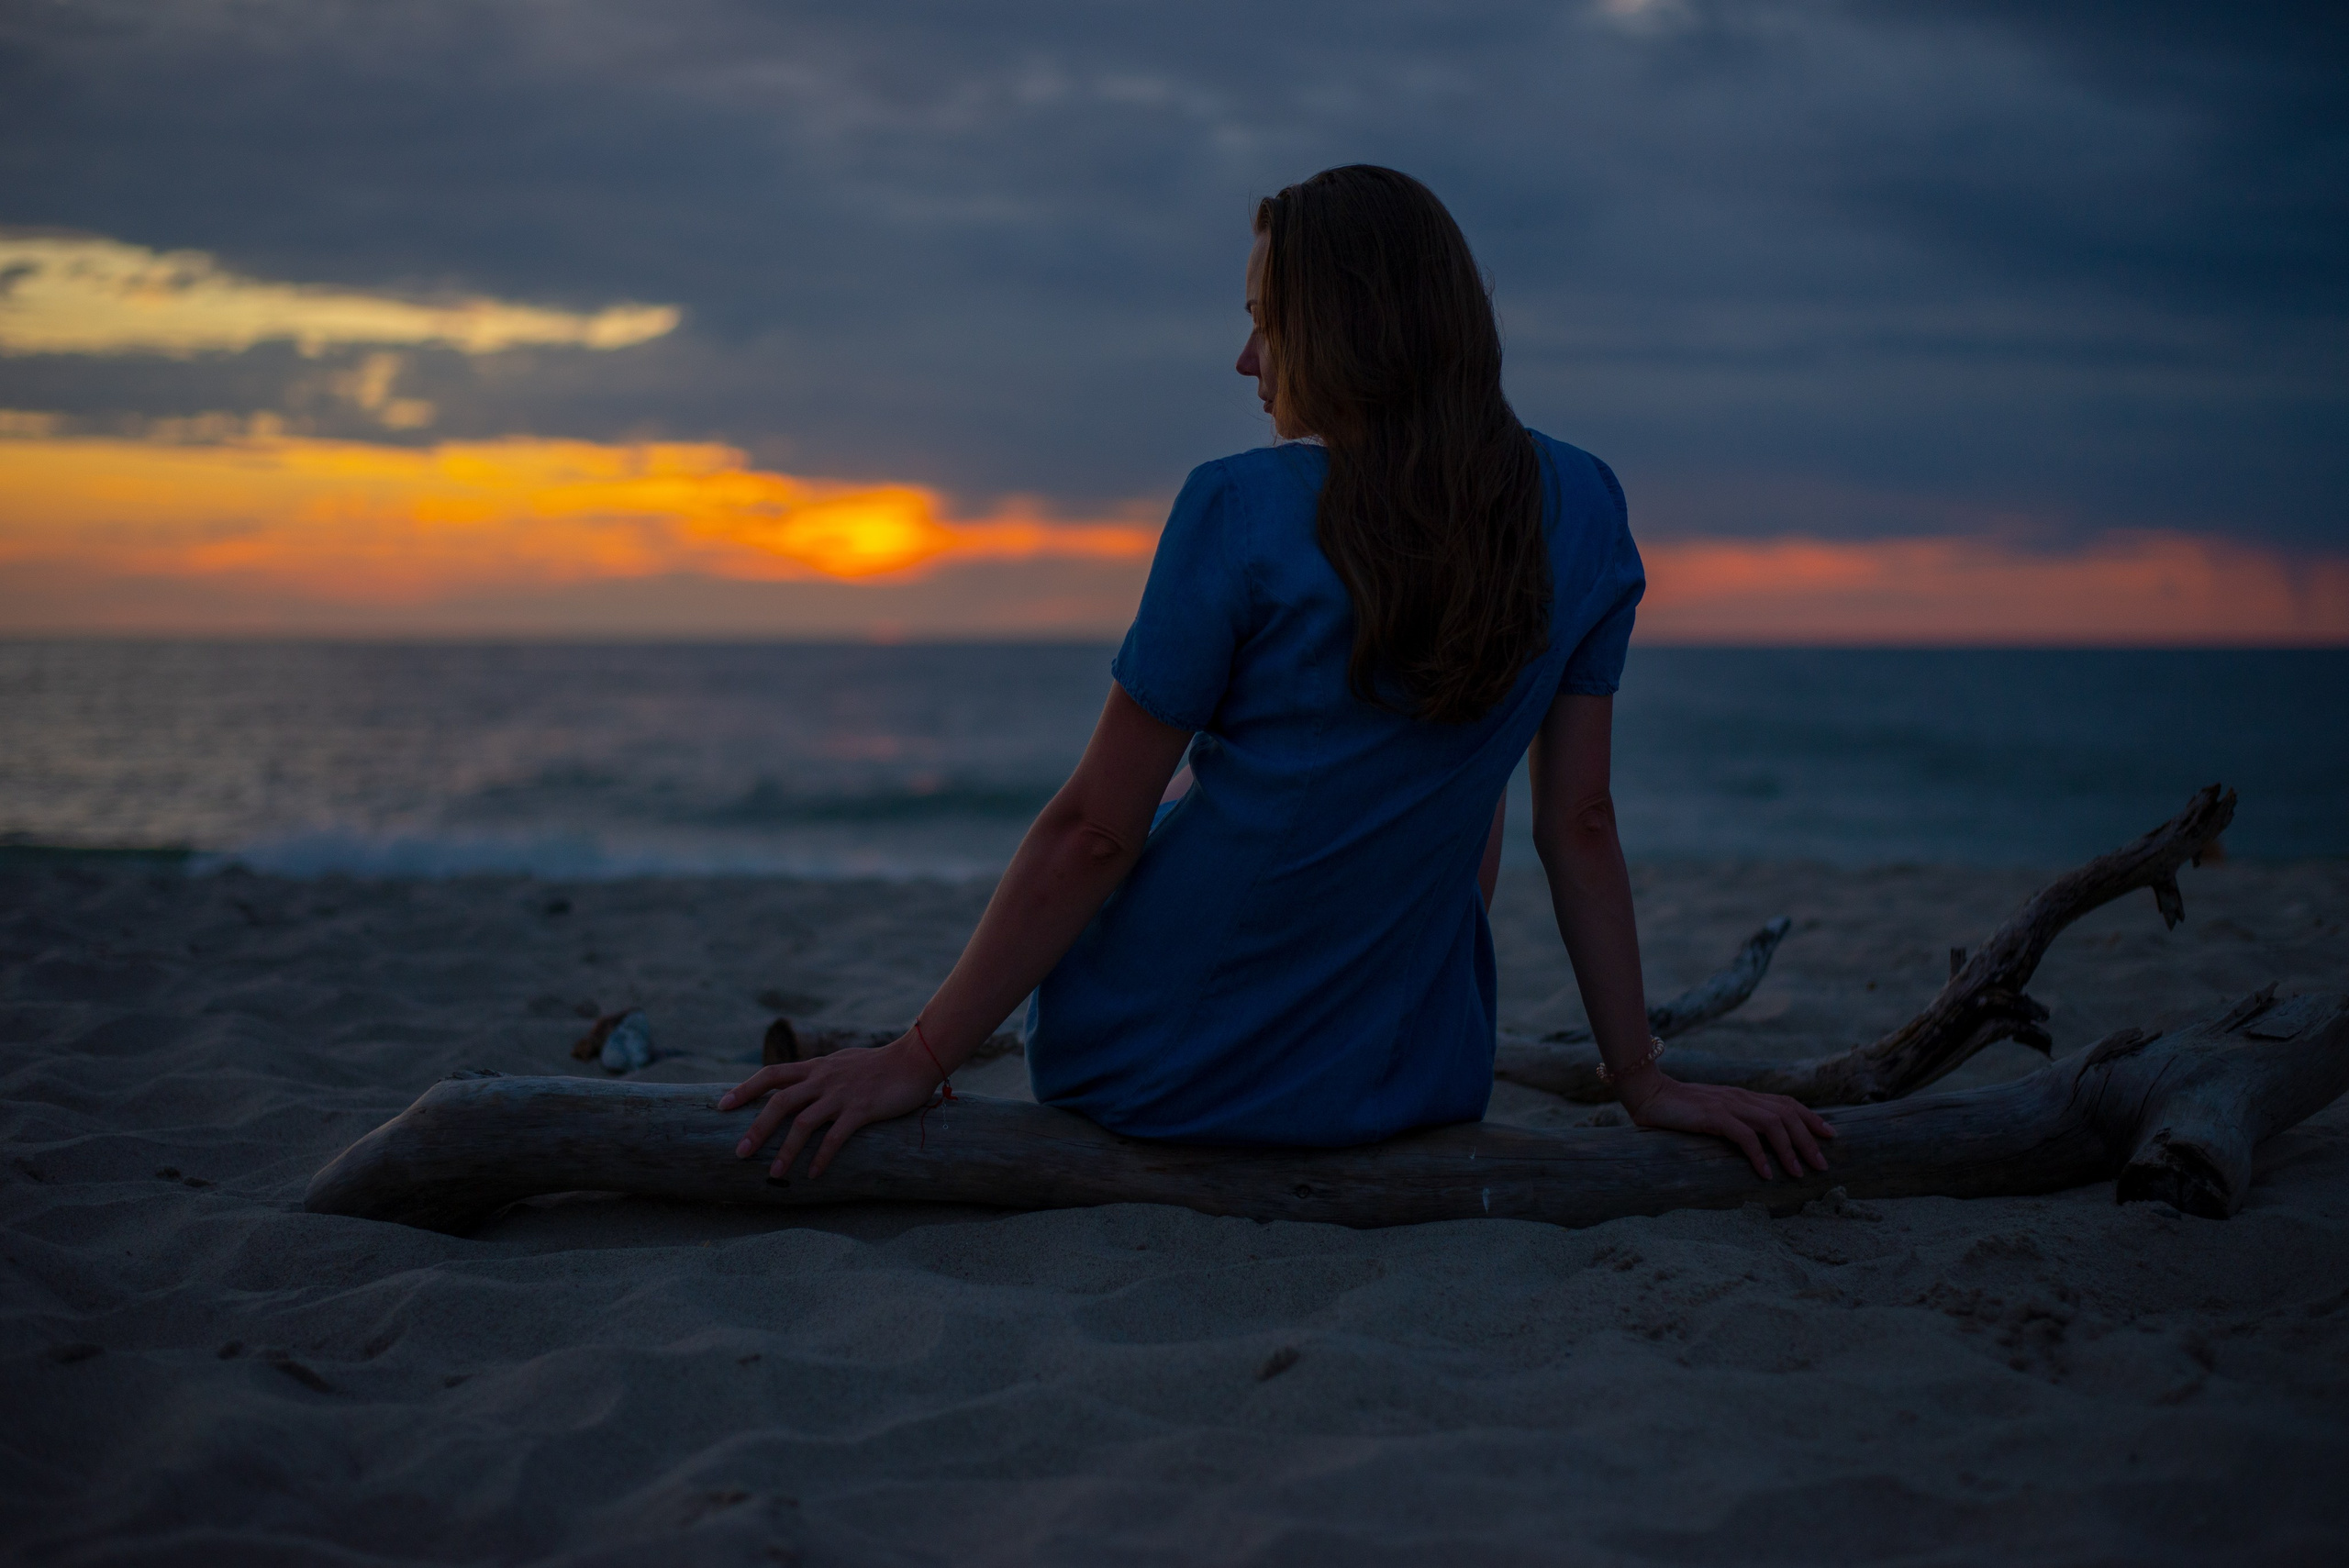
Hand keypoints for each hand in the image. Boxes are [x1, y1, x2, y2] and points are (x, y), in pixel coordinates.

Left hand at [718, 1037, 939, 1178]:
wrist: (915, 1059)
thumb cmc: (880, 1064)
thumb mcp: (841, 1062)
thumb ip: (819, 1074)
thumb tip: (799, 1087)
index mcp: (816, 1067)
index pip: (771, 1074)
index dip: (745, 1089)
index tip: (722, 1105)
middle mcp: (823, 1079)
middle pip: (779, 1101)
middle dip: (757, 1128)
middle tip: (739, 1152)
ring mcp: (841, 1094)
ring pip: (804, 1123)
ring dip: (786, 1150)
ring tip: (773, 1173)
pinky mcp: (862, 1109)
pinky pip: (835, 1137)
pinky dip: (821, 1156)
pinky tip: (812, 1173)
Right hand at [1615, 1066, 1836, 1180]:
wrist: (1646, 1092)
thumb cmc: (1676, 1107)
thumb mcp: (1712, 1111)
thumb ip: (1732, 1119)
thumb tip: (1755, 1140)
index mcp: (1742, 1095)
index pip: (1786, 1103)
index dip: (1811, 1117)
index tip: (1831, 1135)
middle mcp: (1740, 1097)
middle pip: (1786, 1115)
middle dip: (1809, 1140)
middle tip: (1823, 1164)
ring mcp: (1727, 1105)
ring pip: (1772, 1124)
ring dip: (1790, 1150)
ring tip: (1799, 1173)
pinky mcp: (1712, 1115)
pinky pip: (1743, 1136)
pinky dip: (1758, 1154)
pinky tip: (1765, 1173)